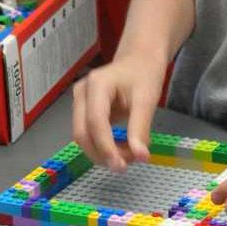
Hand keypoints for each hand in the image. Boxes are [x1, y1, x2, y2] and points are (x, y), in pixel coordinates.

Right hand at [71, 54, 165, 171]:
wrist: (139, 59)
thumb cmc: (144, 74)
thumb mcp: (147, 100)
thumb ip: (141, 129)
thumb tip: (141, 158)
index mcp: (97, 85)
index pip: (95, 122)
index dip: (106, 147)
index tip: (121, 166)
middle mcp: (82, 93)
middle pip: (82, 133)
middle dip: (102, 153)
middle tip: (126, 166)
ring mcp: (79, 102)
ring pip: (83, 137)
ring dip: (102, 152)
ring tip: (128, 157)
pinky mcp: (83, 111)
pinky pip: (89, 134)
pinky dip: (103, 146)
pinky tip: (121, 150)